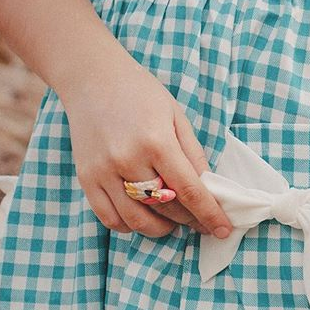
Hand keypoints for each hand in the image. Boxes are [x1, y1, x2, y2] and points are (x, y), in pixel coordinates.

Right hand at [60, 61, 233, 238]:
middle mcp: (128, 160)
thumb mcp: (177, 116)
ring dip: (161, 228)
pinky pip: (109, 218)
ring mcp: (103, 172)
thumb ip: (193, 154)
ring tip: (174, 222)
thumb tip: (209, 188)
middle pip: (166, 207)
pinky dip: (130, 226)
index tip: (223, 230)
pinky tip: (145, 217)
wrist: (93, 79)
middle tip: (202, 222)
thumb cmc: (141, 94)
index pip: (190, 190)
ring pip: (137, 220)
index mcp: (157, 142)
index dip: (209, 214)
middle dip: (190, 221)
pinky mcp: (86, 178)